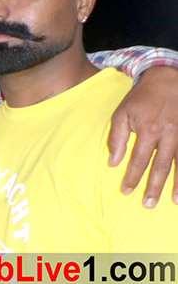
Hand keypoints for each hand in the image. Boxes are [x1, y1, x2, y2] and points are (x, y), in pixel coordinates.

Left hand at [109, 65, 177, 205]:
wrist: (169, 78)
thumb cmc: (142, 98)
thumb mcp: (122, 114)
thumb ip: (116, 138)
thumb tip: (113, 163)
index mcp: (148, 130)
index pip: (138, 160)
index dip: (132, 177)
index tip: (126, 192)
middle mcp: (168, 134)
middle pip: (160, 166)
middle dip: (154, 187)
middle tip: (148, 204)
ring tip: (175, 201)